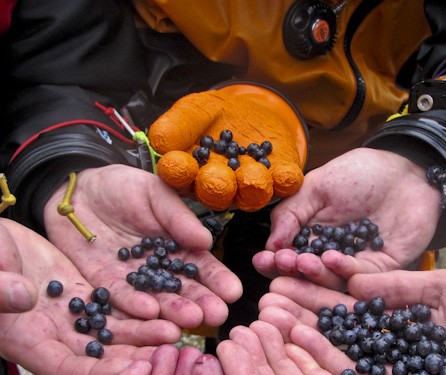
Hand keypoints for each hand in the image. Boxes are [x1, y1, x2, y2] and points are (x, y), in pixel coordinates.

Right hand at [0, 214, 179, 374]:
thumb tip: (21, 297)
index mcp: (23, 343)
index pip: (67, 370)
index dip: (98, 373)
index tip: (129, 370)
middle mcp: (52, 337)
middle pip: (100, 356)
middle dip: (134, 356)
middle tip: (168, 350)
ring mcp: (70, 318)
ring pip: (113, 333)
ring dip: (144, 333)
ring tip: (177, 327)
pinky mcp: (83, 295)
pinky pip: (115, 306)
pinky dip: (139, 308)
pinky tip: (167, 303)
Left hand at [43, 165, 242, 329]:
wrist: (76, 190)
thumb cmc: (121, 186)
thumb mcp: (154, 193)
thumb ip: (177, 217)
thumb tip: (206, 241)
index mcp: (177, 248)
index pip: (201, 267)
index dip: (217, 280)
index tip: (232, 293)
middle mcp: (158, 270)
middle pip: (183, 291)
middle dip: (201, 303)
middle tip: (217, 315)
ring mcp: (132, 281)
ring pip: (156, 300)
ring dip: (173, 311)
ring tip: (191, 319)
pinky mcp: (103, 285)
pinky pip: (120, 298)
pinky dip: (134, 305)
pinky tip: (151, 312)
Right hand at [149, 84, 307, 211]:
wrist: (252, 109)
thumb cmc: (213, 114)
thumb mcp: (192, 110)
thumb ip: (176, 126)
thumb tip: (160, 142)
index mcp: (190, 173)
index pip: (179, 176)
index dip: (177, 172)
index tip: (176, 164)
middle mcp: (217, 188)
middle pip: (213, 192)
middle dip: (215, 186)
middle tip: (216, 178)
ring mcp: (248, 188)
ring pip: (247, 194)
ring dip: (250, 186)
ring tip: (251, 175)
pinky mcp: (277, 183)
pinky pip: (282, 186)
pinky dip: (284, 181)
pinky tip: (285, 175)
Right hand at [253, 148, 442, 289]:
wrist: (408, 171)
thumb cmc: (360, 174)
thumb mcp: (317, 187)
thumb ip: (292, 213)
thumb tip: (270, 244)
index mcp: (311, 239)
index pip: (287, 258)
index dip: (274, 261)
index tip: (264, 259)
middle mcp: (331, 257)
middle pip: (307, 276)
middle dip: (291, 272)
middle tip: (281, 263)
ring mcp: (356, 265)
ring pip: (332, 280)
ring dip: (315, 273)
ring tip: (302, 261)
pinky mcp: (382, 269)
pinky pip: (361, 275)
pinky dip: (344, 269)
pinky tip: (330, 258)